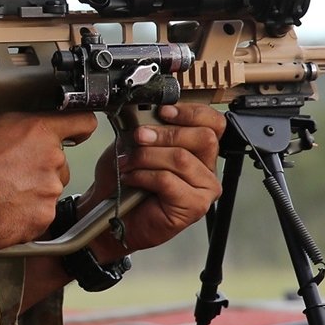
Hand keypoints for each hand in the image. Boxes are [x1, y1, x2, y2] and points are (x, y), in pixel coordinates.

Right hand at [0, 111, 98, 251]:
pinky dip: (26, 214)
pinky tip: (2, 209)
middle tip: (10, 171)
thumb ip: (7, 122)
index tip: (75, 133)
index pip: (82, 122)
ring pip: (50, 189)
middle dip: (41, 166)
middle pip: (60, 162)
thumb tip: (9, 122)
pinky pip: (41, 214)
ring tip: (1, 193)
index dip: (77, 128)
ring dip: (33, 191)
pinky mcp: (43, 219)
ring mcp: (49, 192)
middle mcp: (51, 160)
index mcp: (37, 130)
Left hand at [79, 103, 224, 259]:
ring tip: (128, 162)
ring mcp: (204, 190)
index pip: (213, 123)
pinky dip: (143, 175)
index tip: (163, 111)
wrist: (111, 212)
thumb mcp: (135, 144)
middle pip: (202, 138)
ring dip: (147, 156)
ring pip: (181, 158)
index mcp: (199, 150)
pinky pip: (168, 181)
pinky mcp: (194, 206)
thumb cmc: (125, 181)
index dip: (191, 113)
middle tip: (139, 137)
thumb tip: (149, 114)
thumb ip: (149, 127)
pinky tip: (131, 178)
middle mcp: (207, 169)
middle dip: (165, 134)